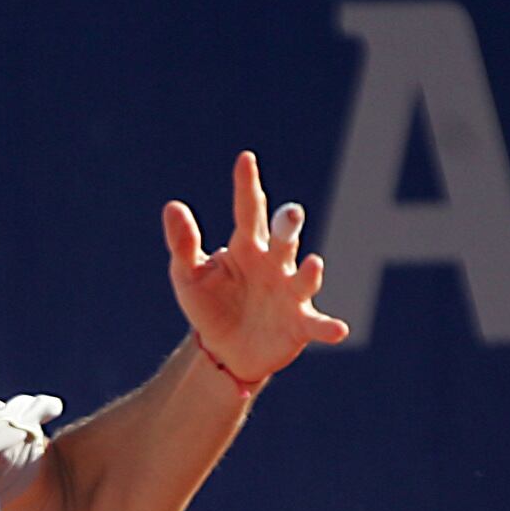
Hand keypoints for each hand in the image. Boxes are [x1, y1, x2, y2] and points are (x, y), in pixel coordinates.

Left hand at [163, 150, 349, 387]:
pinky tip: (338, 329)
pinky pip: (317, 324)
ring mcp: (291, 293)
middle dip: (288, 226)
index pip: (248, 211)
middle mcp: (275, 264)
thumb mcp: (189, 275)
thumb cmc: (210, 305)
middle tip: (290, 213)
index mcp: (247, 246)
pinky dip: (328, 327)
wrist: (225, 350)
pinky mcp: (300, 325)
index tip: (245, 160)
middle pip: (284, 240)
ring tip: (312, 264)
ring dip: (310, 273)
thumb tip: (172, 206)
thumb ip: (183, 244)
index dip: (247, 186)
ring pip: (304, 278)